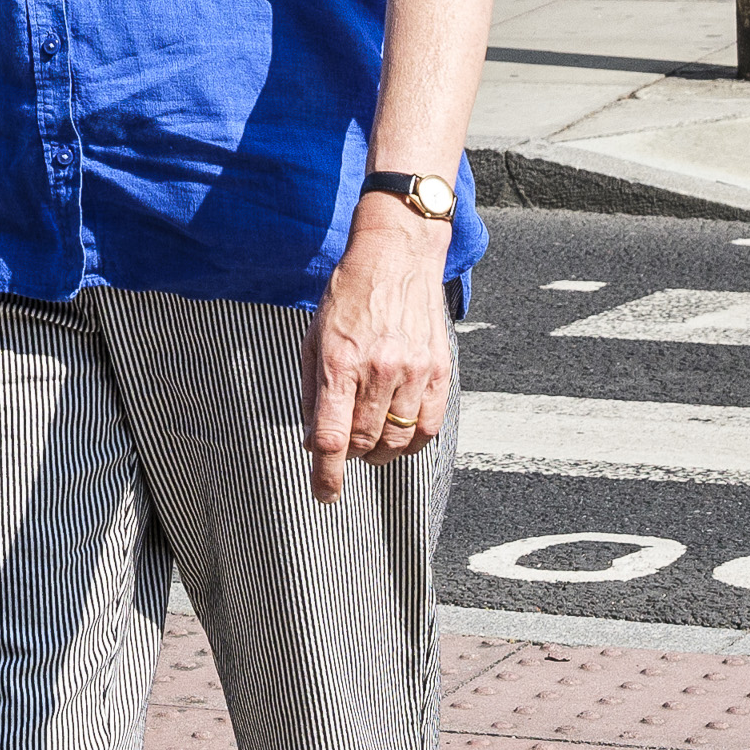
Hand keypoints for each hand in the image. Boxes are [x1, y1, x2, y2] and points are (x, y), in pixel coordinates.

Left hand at [305, 207, 456, 503]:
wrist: (396, 255)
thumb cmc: (349, 294)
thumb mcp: (314, 338)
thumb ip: (311, 393)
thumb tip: (314, 441)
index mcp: (339, 362)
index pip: (333, 437)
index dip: (326, 475)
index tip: (324, 494)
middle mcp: (377, 370)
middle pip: (365, 442)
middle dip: (351, 455)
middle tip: (346, 446)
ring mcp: (412, 370)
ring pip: (397, 439)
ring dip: (380, 450)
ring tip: (371, 440)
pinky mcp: (437, 369)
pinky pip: (428, 426)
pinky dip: (412, 440)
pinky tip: (400, 431)